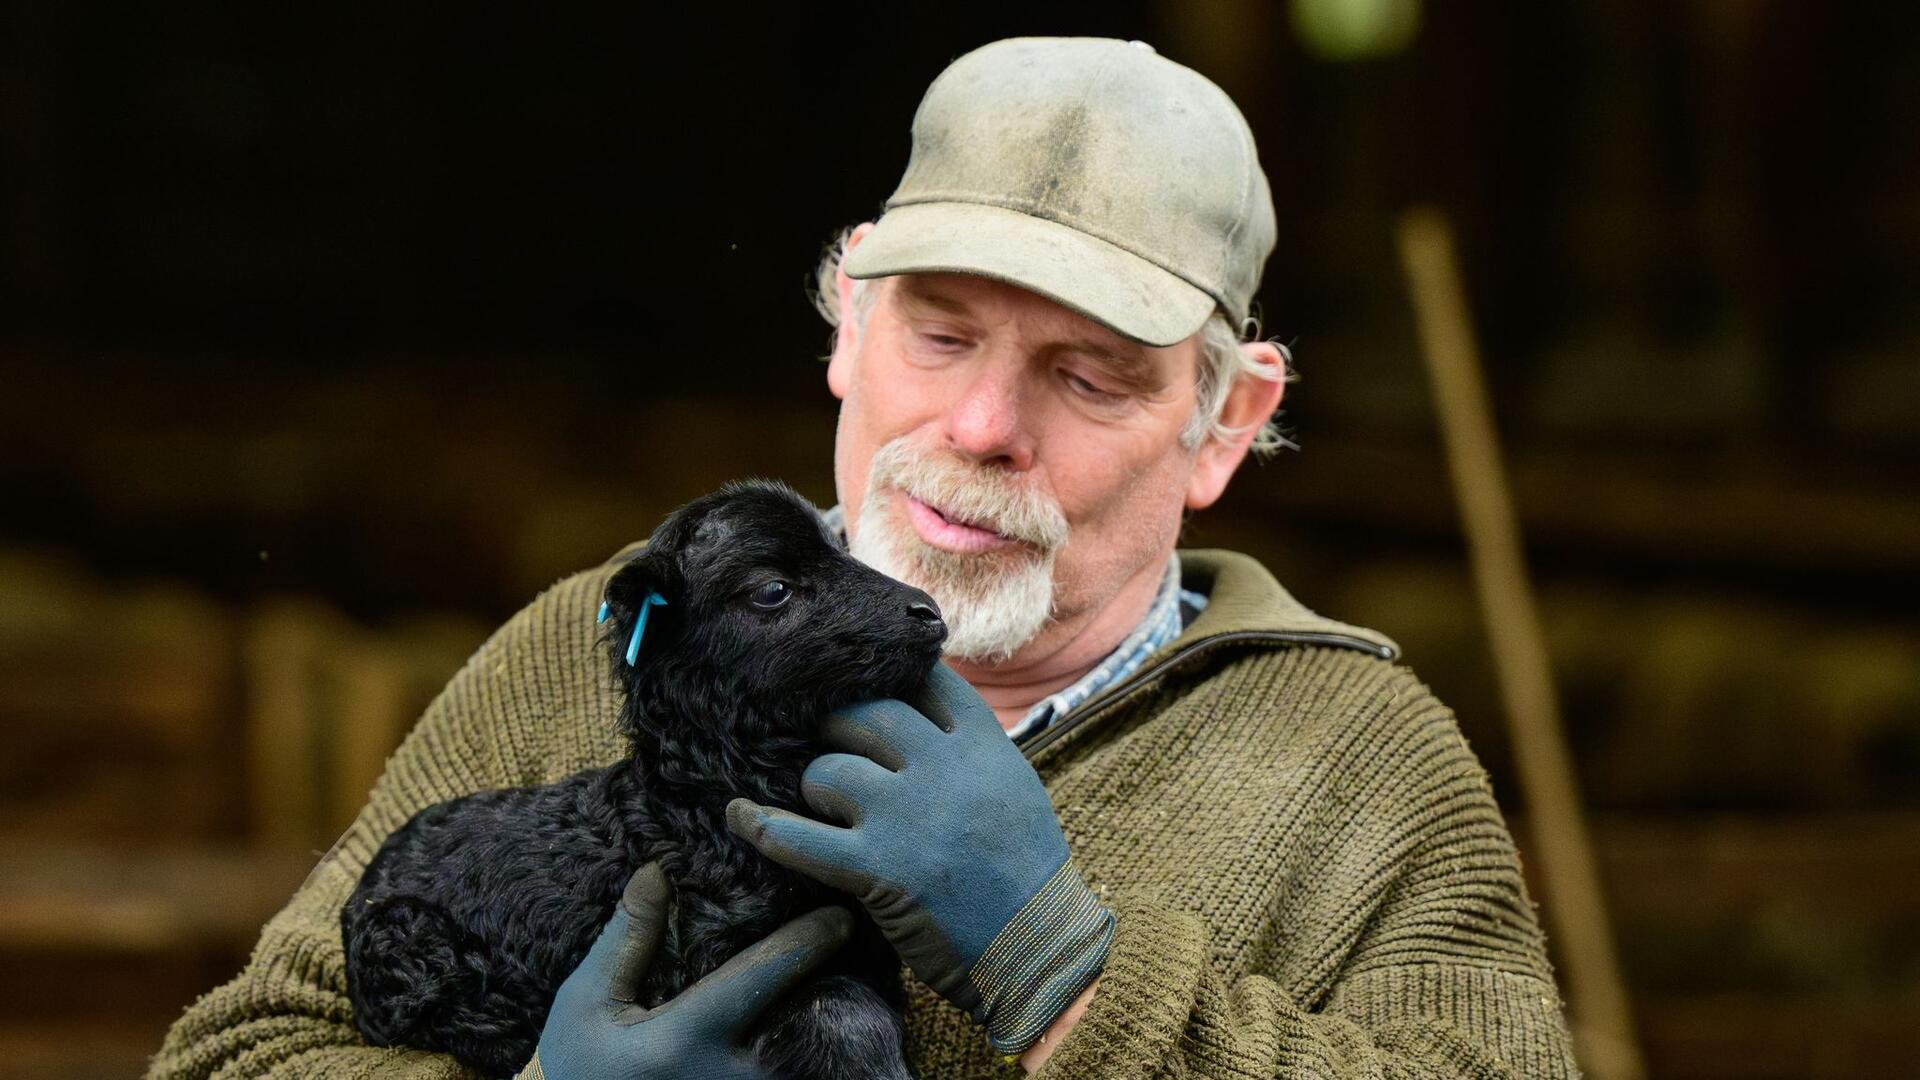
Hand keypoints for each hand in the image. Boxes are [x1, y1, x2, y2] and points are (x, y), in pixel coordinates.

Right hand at [529, 863, 851, 1079]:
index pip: (758, 979)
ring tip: (851, 987)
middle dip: (832, 988)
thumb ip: (625, 940)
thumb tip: (656, 872)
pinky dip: (812, 1061)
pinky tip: (820, 1033)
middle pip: (801, 1024)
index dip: (804, 944)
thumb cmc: (574, 1071)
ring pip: (807, 1063)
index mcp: (683, 1040)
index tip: (841, 915)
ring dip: (828, 1028)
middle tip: (858, 950)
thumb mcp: (584, 1005)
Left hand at [726, 663, 1112, 1055]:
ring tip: (825, 807)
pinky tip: (738, 814)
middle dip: (836, 727)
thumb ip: (966, 746)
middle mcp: (942, 769)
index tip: (863, 683)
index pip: (923, 679)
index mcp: (982, 746)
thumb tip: (917, 705)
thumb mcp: (1013, 786)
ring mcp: (906, 816)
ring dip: (815, 786)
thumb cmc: (1026, 872)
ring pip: (826, 771)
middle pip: (862, 714)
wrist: (1040, 949)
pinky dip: (760, 826)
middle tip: (829, 744)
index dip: (887, 677)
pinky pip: (796, 838)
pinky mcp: (876, 869)